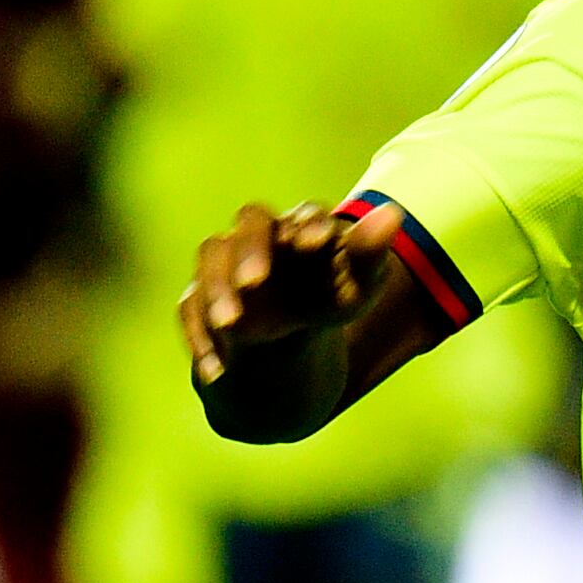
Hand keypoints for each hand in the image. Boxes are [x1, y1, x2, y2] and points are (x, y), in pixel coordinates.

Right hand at [180, 199, 409, 387]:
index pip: (306, 214)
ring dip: (218, 290)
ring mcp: (225, 262)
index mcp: (307, 228)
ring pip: (211, 256)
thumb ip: (368, 256)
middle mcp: (262, 235)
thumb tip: (392, 213)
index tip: (313, 243)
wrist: (288, 354)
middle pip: (251, 222)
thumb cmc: (328, 305)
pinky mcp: (198, 296)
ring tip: (233, 326)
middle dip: (251, 250)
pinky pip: (190, 307)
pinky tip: (217, 369)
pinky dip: (202, 337)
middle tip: (255, 283)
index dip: (308, 224)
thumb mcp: (355, 292)